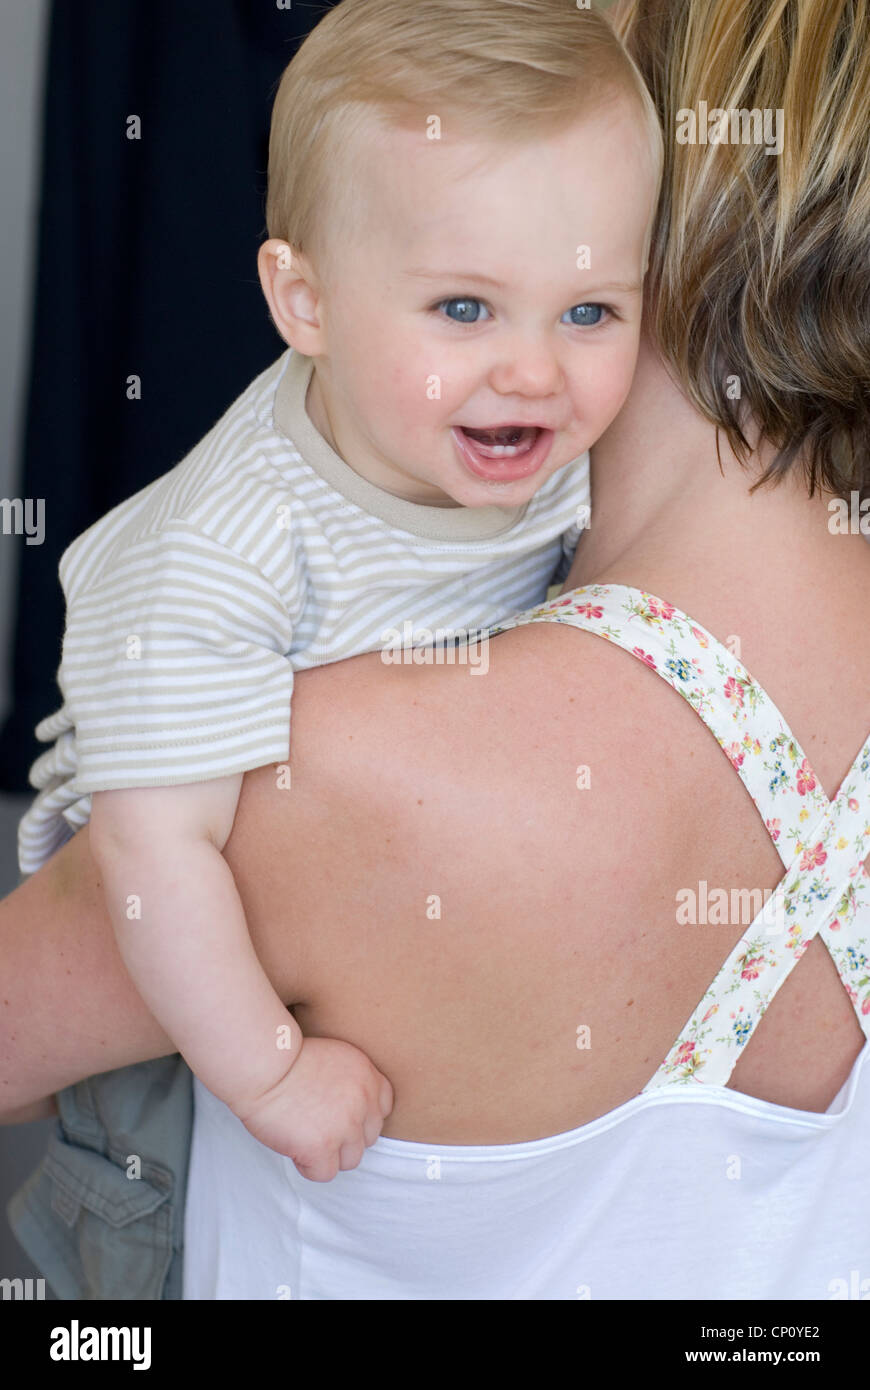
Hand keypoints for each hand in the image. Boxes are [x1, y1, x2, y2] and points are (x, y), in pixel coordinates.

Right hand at [235, 1036, 393, 1181]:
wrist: (263, 1066)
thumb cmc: (286, 1060)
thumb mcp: (333, 1057)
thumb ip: (351, 1083)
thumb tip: (353, 1115)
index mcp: (366, 1074)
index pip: (383, 1108)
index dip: (362, 1116)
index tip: (340, 1114)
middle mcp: (363, 1100)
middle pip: (369, 1137)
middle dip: (345, 1136)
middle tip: (316, 1124)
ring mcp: (345, 1125)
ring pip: (351, 1159)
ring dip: (329, 1154)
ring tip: (304, 1135)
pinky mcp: (322, 1147)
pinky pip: (325, 1173)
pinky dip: (308, 1165)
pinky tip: (294, 1146)